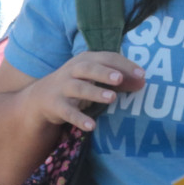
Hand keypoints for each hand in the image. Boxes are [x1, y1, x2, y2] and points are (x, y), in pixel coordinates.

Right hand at [23, 51, 144, 132]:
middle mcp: (73, 71)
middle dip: (104, 73)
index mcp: (86, 60)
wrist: (41, 97)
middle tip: (119, 78)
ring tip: (112, 98)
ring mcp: (63, 87)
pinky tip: (91, 126)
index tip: (142, 74)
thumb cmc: (76, 83)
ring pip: (79, 88)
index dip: (124, 65)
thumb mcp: (95, 78)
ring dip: (95, 92)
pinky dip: (79, 119)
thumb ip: (118, 79)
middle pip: (89, 68)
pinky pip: (68, 112)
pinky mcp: (56, 105)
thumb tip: (142, 82)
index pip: (107, 58)